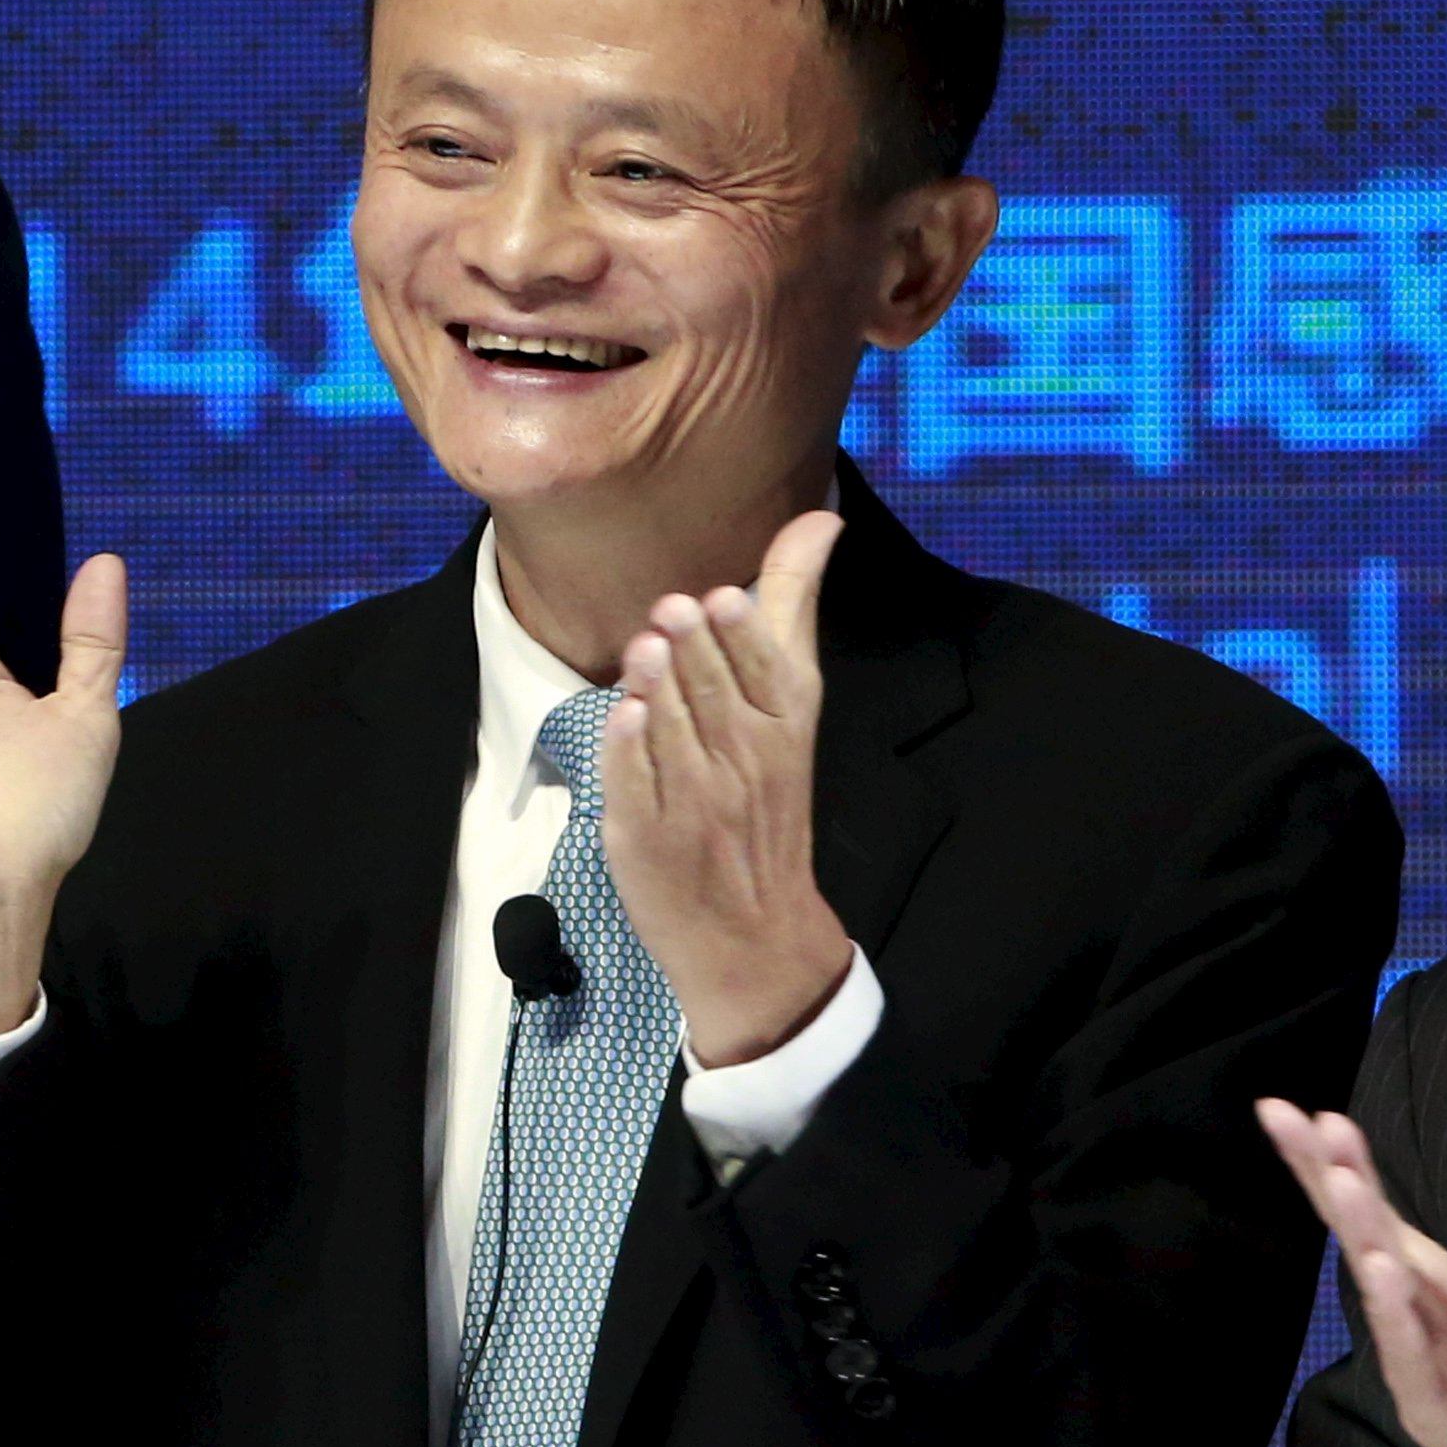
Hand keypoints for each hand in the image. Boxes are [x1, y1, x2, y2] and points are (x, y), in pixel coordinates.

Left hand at [601, 510, 850, 1066]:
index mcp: (785, 724)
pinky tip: (625, 719)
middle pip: (713, 693)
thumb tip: (821, 518)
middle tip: (671, 613)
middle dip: (692, 651)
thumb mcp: (793, 705)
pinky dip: (630, 751)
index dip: (740, 636)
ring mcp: (696, 801)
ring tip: (646, 652)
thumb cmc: (767, 796)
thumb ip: (792, 609)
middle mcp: (745, 761)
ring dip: (657, 688)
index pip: (764, 670)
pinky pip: (636, 782)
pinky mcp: (647, 834)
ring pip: (672, 730)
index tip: (722, 600)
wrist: (755, 928)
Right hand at [1259, 1077, 1446, 1446]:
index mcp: (1421, 1270)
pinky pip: (1414, 1358)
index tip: (1286, 1105)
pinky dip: (1397, 1317)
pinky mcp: (1439, 1411)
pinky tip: (1382, 1273)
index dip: (1326, 1156)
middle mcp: (1405, 1309)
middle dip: (1330, 1178)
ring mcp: (1415, 1360)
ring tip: (1345, 1180)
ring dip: (1362, 1236)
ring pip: (1382, 1291)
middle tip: (1296, 1121)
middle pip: (1359, 1234)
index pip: (1364, 1203)